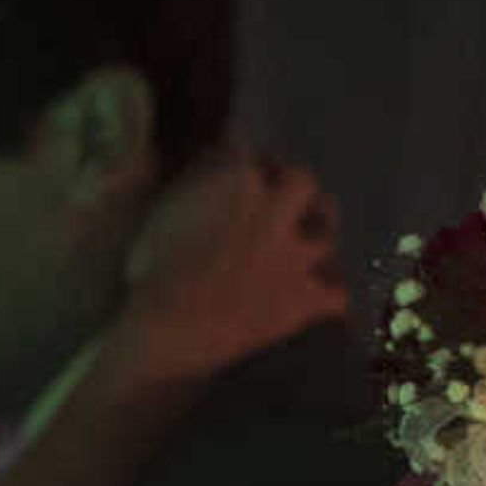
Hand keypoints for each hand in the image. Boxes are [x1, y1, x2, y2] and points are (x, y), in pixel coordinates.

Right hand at [111, 152, 349, 382]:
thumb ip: (193, 182)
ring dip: (318, 234)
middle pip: (302, 180)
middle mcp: (273, 206)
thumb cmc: (147, 272)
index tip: (244, 179)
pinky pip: (338, 293)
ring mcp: (294, 252)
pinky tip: (323, 297)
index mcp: (235, 176)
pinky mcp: (305, 297)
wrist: (165, 330)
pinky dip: (330, 295)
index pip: (252, 155)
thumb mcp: (160, 209)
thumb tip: (208, 160)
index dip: (249, 168)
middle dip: (292, 189)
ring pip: (327, 230)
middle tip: (281, 204)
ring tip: (308, 244)